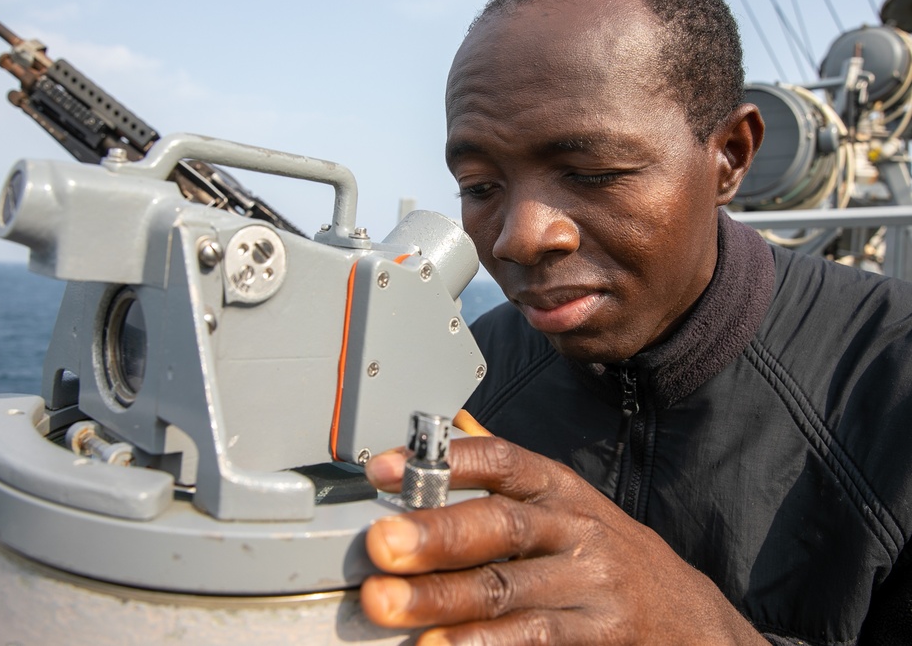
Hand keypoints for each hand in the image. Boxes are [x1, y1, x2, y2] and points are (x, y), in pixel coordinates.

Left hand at [360, 437, 765, 644]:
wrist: (687, 615)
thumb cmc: (603, 553)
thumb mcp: (562, 505)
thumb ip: (502, 481)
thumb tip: (432, 443)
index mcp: (557, 487)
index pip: (500, 460)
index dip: (442, 462)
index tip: (384, 468)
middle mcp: (574, 526)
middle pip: (499, 525)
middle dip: (435, 533)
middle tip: (380, 544)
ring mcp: (589, 581)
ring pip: (506, 587)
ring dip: (440, 597)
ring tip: (387, 604)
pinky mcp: (601, 631)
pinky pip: (535, 636)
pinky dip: (485, 644)